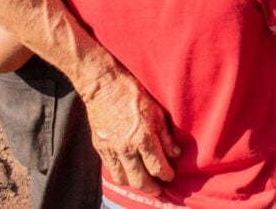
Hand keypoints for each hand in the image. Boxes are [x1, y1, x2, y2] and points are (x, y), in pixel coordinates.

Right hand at [79, 66, 178, 192]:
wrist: (103, 86)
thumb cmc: (132, 94)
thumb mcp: (156, 111)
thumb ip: (166, 136)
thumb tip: (175, 154)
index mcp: (142, 138)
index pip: (157, 167)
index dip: (166, 175)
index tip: (171, 176)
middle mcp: (126, 148)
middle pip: (140, 180)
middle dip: (152, 188)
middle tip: (159, 189)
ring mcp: (111, 150)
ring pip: (123, 179)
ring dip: (135, 185)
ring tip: (144, 183)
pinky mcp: (100, 148)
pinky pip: (111, 170)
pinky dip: (121, 176)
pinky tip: (128, 173)